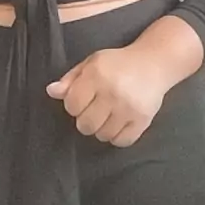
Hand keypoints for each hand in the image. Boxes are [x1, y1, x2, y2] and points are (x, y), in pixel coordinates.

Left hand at [46, 45, 165, 146]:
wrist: (153, 63)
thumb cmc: (118, 63)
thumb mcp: (92, 63)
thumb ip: (70, 79)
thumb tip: (51, 91)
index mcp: (96, 75)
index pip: (72, 105)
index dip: (74, 104)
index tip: (82, 99)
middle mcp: (112, 92)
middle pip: (85, 125)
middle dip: (86, 119)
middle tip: (95, 108)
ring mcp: (128, 109)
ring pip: (102, 135)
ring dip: (101, 128)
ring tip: (108, 114)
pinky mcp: (142, 121)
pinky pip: (121, 142)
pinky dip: (117, 136)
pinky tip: (119, 122)